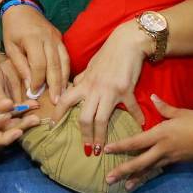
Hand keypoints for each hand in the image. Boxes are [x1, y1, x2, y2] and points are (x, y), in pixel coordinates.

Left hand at [1, 4, 70, 101]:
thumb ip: (21, 66)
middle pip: (55, 65)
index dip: (37, 80)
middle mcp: (48, 38)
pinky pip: (66, 57)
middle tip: (56, 101)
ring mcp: (57, 38)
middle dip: (55, 85)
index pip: (39, 64)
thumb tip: (30, 85)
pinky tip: (65, 82)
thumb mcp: (10, 47)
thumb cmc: (13, 29)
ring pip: (64, 62)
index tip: (34, 93)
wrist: (23, 8)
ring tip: (63, 95)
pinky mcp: (61, 39)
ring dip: (64, 80)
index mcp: (33, 39)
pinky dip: (66, 70)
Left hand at [53, 20, 150, 153]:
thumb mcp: (91, 66)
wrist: (127, 42)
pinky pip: (131, 108)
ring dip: (101, 137)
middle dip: (84, 136)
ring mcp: (110, 91)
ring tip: (102, 149)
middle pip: (84, 118)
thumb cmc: (109, 53)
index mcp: (84, 83)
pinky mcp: (127, 90)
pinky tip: (140, 125)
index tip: (52, 127)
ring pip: (101, 119)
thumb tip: (73, 85)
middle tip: (87, 150)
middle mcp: (94, 89)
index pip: (65, 101)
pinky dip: (137, 117)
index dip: (58, 115)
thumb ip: (82, 78)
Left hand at [103, 96, 192, 188]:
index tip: (106, 150)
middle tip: (108, 179)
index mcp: (161, 134)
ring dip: (135, 179)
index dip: (120, 146)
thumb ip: (164, 107)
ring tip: (123, 188)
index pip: (136, 142)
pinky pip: (159, 170)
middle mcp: (163, 149)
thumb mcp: (182, 112)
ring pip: (149, 170)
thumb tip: (152, 97)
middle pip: (139, 162)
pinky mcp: (177, 163)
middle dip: (123, 171)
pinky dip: (150, 176)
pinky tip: (143, 180)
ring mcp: (170, 158)